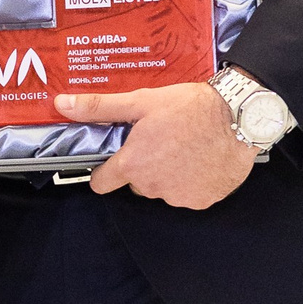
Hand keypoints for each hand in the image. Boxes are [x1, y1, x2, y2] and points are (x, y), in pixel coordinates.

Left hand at [56, 82, 254, 210]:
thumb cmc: (190, 107)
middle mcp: (152, 186)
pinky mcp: (201, 201)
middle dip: (143, 167)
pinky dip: (191, 182)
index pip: (102, 183)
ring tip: (184, 147)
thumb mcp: (142, 102)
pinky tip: (200, 160)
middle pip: (135, 184)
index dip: (106, 171)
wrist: (239, 117)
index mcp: (132, 165)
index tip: (116, 160)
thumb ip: (100, 108)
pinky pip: (187, 195)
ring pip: (162, 189)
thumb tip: (63, 104)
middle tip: (160, 141)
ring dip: (168, 174)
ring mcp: (177, 197)